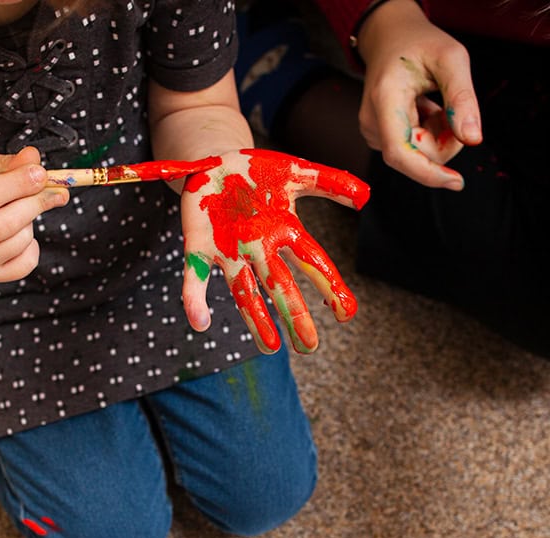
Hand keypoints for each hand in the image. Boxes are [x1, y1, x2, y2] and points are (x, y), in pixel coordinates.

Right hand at [0, 146, 68, 280]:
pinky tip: (23, 234)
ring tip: (21, 210)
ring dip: (31, 221)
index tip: (41, 173)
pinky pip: (27, 263)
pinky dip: (33, 246)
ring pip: (20, 240)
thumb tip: (33, 158)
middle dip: (35, 203)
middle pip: (7, 223)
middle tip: (53, 189)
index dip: (18, 184)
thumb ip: (5, 163)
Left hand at [181, 148, 368, 353]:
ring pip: (244, 290)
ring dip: (254, 319)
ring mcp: (228, 251)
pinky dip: (194, 299)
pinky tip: (200, 323)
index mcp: (282, 231)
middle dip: (295, 314)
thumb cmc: (256, 173)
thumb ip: (328, 182)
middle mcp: (257, 248)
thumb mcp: (294, 172)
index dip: (330, 286)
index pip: (311, 262)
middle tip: (309, 347)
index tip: (346, 314)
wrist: (214, 165)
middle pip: (280, 284)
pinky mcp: (198, 248)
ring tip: (269, 348)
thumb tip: (367, 196)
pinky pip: (196, 276)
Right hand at [356, 0, 481, 188]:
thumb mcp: (451, 58)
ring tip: (433, 104)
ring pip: (414, 154)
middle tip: (453, 111)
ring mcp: (371, 131)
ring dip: (436, 134)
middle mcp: (372, 122)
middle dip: (443, 142)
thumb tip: (473, 139)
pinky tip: (423, 109)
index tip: (456, 181)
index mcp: (385, 100)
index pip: (400, 152)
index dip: (427, 172)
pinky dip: (427, 133)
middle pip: (414, 155)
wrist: (390, 38)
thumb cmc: (419, 44)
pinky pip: (410, 148)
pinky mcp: (377, 136)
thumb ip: (462, 98)